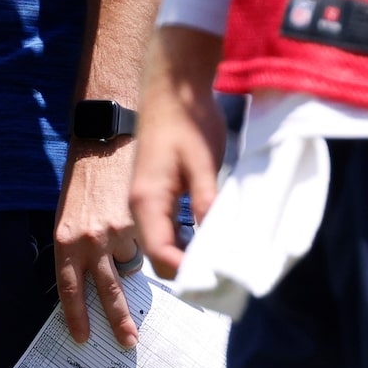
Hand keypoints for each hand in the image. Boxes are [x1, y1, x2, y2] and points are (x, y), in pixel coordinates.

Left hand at [56, 139, 140, 347]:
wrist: (100, 146)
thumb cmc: (80, 183)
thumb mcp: (67, 219)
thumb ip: (77, 250)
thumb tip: (93, 282)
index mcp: (65, 241)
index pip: (70, 289)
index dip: (77, 316)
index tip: (84, 337)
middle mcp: (90, 241)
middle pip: (106, 292)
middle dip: (118, 320)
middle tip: (128, 341)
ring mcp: (117, 234)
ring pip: (129, 267)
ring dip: (128, 262)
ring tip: (122, 240)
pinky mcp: (138, 224)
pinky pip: (142, 246)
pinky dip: (138, 242)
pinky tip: (131, 222)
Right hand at [130, 26, 225, 278]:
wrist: (172, 87)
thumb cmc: (186, 120)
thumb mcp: (203, 163)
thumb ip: (207, 202)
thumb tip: (217, 243)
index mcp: (147, 200)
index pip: (160, 253)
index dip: (187, 273)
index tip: (218, 280)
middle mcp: (141, 205)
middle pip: (160, 254)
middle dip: (189, 269)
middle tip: (227, 274)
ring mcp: (147, 200)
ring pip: (164, 243)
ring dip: (190, 255)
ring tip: (225, 261)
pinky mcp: (158, 194)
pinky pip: (169, 228)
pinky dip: (189, 240)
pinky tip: (213, 239)